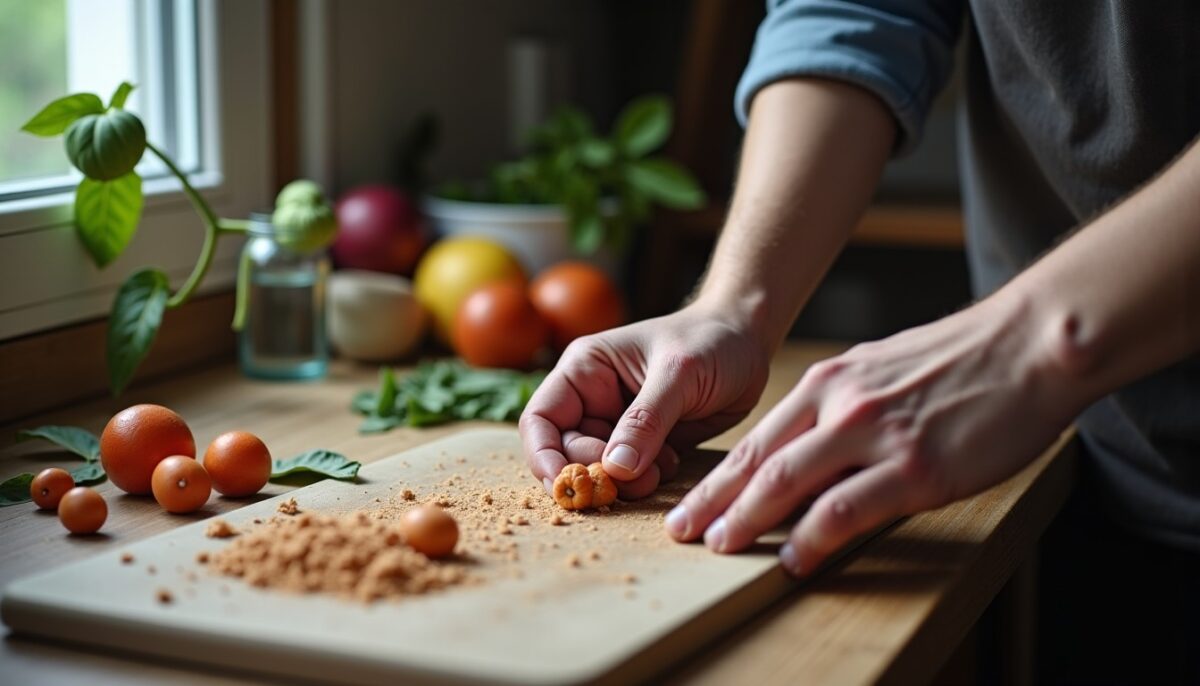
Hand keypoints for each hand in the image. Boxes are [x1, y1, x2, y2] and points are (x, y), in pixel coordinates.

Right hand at [520, 302, 769, 498]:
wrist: (749, 341)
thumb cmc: (711, 339)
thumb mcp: (679, 374)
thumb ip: (646, 420)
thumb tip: (615, 468)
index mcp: (585, 370)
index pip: (541, 418)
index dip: (543, 455)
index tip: (565, 485)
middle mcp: (594, 398)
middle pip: (566, 453)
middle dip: (592, 474)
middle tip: (630, 483)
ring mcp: (618, 424)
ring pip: (599, 469)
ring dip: (621, 483)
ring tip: (656, 473)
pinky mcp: (645, 444)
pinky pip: (629, 475)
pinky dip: (644, 480)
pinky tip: (672, 462)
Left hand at [665, 294, 1084, 575]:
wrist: (1028, 345)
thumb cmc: (960, 361)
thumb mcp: (880, 369)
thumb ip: (839, 405)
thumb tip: (809, 444)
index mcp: (830, 382)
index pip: (758, 439)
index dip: (718, 477)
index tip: (691, 504)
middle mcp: (840, 404)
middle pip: (758, 460)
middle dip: (714, 501)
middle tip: (682, 532)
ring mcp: (875, 434)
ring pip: (788, 481)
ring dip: (747, 518)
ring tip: (720, 547)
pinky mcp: (915, 466)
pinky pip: (846, 508)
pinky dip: (813, 537)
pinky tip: (795, 558)